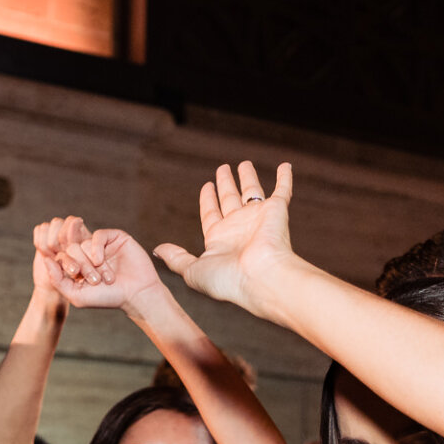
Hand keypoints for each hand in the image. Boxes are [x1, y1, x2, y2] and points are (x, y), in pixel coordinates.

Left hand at [49, 227, 169, 313]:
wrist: (136, 295)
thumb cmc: (107, 298)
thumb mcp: (76, 295)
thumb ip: (57, 280)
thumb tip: (45, 259)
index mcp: (78, 264)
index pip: (61, 256)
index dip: (67, 266)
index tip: (77, 278)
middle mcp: (88, 252)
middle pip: (71, 248)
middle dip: (81, 265)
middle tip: (94, 280)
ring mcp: (101, 244)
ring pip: (84, 242)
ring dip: (92, 262)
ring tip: (105, 277)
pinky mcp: (114, 237)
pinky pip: (98, 235)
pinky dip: (96, 247)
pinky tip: (101, 261)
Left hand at [154, 162, 296, 313]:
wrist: (260, 278)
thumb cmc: (228, 280)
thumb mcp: (192, 270)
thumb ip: (176, 258)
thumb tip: (157, 250)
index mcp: (220, 239)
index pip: (211, 214)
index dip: (208, 199)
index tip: (207, 186)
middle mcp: (239, 227)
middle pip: (230, 199)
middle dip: (225, 184)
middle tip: (222, 168)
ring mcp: (258, 218)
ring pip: (251, 191)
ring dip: (248, 177)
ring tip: (244, 164)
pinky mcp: (277, 211)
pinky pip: (282, 190)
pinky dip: (284, 178)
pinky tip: (285, 166)